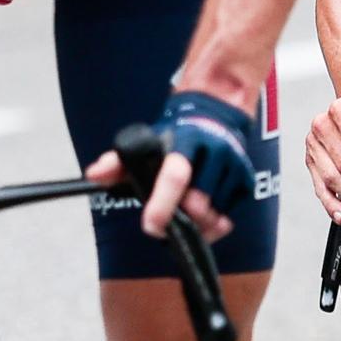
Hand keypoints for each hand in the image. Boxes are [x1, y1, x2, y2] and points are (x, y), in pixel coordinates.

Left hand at [87, 91, 255, 244]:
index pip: (176, 176)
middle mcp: (215, 151)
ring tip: (182, 214)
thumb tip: (93, 174)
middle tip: (164, 218)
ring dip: (195, 224)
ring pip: (214, 215)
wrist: (215, 113)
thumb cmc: (175, 135)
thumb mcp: (146, 141)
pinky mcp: (246, 180)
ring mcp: (235, 166)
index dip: (163, 205)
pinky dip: (212, 226)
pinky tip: (201, 215)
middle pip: (198, 203)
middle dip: (180, 217)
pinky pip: (228, 218)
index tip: (151, 227)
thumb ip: (118, 160)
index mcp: (187, 141)